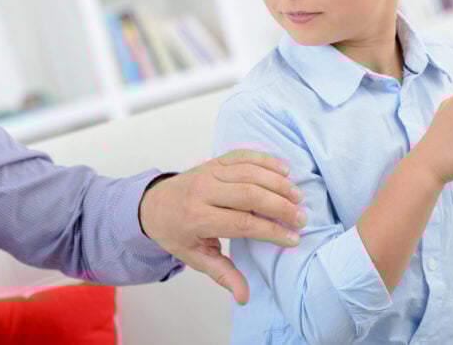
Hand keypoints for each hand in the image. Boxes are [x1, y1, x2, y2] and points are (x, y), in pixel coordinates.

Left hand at [138, 149, 305, 304]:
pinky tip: (284, 169)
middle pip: (250, 194)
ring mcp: (209, 172)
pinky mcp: (213, 161)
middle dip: (280, 206)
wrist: (152, 204)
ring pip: (249, 172)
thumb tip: (244, 296)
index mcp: (198, 218)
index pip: (242, 223)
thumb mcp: (194, 257)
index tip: (293, 238)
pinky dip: (265, 160)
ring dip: (278, 183)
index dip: (271, 231)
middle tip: (301, 218)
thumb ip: (222, 274)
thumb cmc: (176, 233)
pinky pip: (242, 155)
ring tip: (298, 197)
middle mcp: (203, 191)